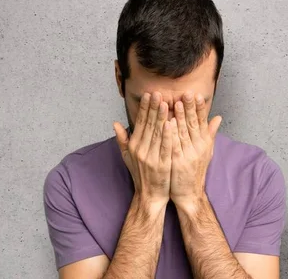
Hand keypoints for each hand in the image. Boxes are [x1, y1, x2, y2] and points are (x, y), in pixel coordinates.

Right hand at [113, 92, 171, 207]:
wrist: (149, 196)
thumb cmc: (140, 175)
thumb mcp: (128, 157)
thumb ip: (122, 139)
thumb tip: (115, 124)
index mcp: (134, 146)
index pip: (139, 123)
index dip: (144, 108)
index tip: (148, 94)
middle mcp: (141, 150)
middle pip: (148, 125)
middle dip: (153, 108)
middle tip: (158, 92)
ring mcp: (151, 158)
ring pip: (157, 133)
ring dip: (161, 117)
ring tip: (165, 102)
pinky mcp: (162, 165)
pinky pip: (166, 147)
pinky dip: (168, 135)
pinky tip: (171, 123)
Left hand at [169, 91, 221, 209]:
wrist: (189, 193)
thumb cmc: (195, 171)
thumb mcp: (206, 151)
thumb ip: (210, 133)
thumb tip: (218, 117)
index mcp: (204, 143)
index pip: (202, 122)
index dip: (200, 108)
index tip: (198, 95)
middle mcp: (198, 147)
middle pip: (194, 124)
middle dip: (190, 107)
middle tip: (187, 93)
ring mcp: (188, 154)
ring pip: (184, 132)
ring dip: (180, 117)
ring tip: (176, 103)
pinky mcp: (178, 162)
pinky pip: (174, 145)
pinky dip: (172, 134)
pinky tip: (168, 123)